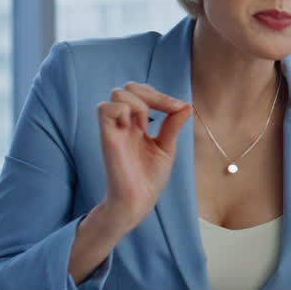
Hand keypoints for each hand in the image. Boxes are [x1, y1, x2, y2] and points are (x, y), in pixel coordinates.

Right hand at [94, 82, 192, 236]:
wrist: (139, 202)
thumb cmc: (149, 179)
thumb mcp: (166, 147)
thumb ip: (172, 125)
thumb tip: (186, 105)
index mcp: (136, 124)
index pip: (141, 93)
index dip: (160, 95)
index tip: (177, 108)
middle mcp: (124, 124)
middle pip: (128, 87)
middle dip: (150, 94)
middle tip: (163, 113)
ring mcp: (115, 129)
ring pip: (117, 93)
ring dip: (139, 103)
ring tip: (145, 126)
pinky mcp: (107, 138)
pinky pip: (104, 109)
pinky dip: (123, 110)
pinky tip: (135, 128)